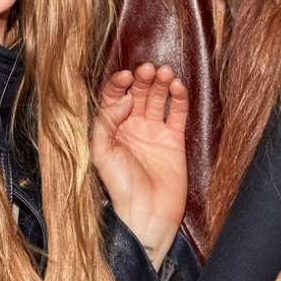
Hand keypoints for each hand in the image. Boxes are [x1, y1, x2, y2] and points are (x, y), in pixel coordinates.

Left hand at [91, 62, 189, 264]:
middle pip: (137, 94)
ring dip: (160, 83)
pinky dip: (178, 98)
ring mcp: (154, 132)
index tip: (126, 76)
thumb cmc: (120, 186)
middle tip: (148, 68)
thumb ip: (106, 122)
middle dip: (142, 79)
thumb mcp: (101, 153)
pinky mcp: (174, 139)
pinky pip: (177, 113)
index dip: (119, 83)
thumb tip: (123, 99)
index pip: (113, 97)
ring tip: (164, 72)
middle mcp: (132, 127)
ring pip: (158, 99)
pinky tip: (177, 86)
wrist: (147, 212)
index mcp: (111, 129)